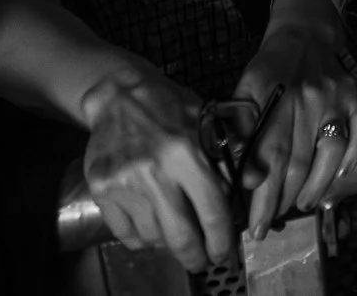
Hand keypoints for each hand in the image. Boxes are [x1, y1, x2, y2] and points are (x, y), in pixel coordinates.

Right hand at [78, 70, 236, 270]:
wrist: (118, 94)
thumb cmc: (168, 106)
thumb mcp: (206, 121)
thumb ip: (230, 154)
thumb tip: (256, 181)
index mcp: (185, 153)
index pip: (211, 211)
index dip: (221, 240)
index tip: (223, 251)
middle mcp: (153, 171)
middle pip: (180, 236)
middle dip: (195, 257)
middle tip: (201, 261)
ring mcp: (124, 183)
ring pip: (153, 237)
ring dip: (167, 243)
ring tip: (175, 234)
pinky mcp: (101, 189)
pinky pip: (126, 233)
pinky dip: (142, 237)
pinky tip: (151, 226)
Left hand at [232, 0, 356, 237]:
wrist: (303, 32)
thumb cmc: (268, 69)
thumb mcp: (243, 89)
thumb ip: (236, 127)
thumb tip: (233, 175)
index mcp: (268, 90)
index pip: (264, 151)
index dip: (260, 193)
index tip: (253, 223)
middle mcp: (305, 94)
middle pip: (296, 159)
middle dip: (281, 200)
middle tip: (269, 223)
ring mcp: (335, 95)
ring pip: (329, 151)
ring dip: (314, 186)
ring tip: (299, 205)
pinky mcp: (356, 94)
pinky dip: (354, 154)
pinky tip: (341, 173)